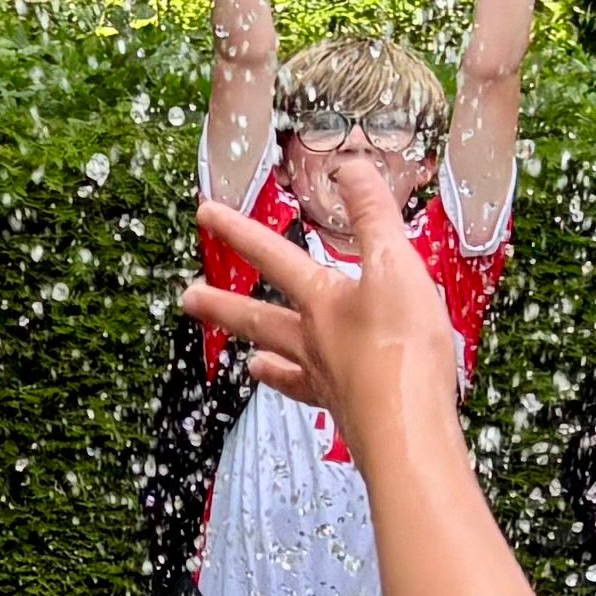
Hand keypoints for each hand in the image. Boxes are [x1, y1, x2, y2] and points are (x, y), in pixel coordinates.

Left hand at [183, 194, 456, 436]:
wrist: (407, 429)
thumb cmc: (402, 349)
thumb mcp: (397, 266)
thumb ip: (374, 215)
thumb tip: (349, 167)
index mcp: (321, 302)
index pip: (273, 255)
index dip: (241, 230)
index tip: (206, 213)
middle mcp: (312, 340)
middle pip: (258, 316)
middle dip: (222, 304)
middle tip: (188, 299)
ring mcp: (325, 378)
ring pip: (280, 358)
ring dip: (260, 349)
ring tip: (244, 354)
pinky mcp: (347, 410)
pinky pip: (311, 394)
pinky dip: (296, 386)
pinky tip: (295, 384)